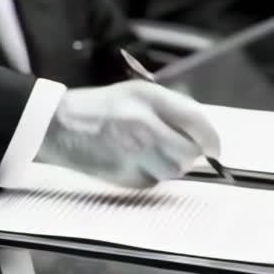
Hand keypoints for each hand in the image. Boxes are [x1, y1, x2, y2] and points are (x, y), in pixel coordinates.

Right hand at [36, 81, 220, 187]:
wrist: (59, 125)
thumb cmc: (100, 106)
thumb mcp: (137, 92)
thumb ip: (172, 108)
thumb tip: (202, 133)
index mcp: (149, 100)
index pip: (198, 123)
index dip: (212, 139)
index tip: (214, 148)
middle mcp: (145, 126)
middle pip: (189, 152)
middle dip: (188, 153)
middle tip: (176, 147)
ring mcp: (135, 153)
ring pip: (173, 170)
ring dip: (169, 164)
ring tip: (148, 151)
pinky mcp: (125, 176)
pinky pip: (153, 181)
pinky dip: (151, 174)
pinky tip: (133, 160)